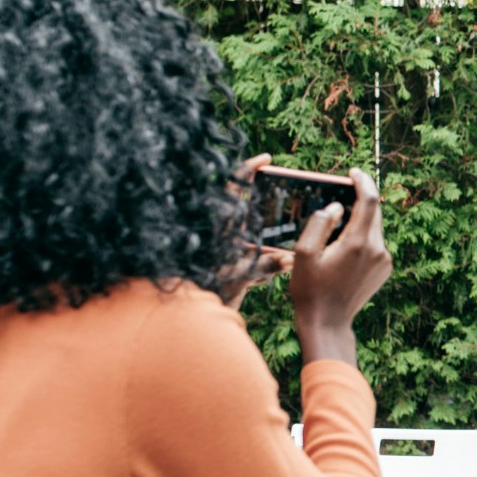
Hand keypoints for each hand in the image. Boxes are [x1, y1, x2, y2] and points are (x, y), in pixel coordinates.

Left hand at [217, 155, 291, 308]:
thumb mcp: (238, 277)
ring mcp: (227, 249)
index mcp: (222, 227)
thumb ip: (264, 266)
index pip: (233, 187)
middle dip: (271, 211)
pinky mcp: (230, 266)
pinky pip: (255, 258)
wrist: (187, 317)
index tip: (267, 159)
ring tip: (275, 261)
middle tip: (290, 210)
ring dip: (270, 246)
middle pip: (250, 209)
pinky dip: (264, 265)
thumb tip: (290, 258)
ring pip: (256, 235)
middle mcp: (225, 234)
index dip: (249, 169)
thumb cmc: (207, 292)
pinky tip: (262, 281)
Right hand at [290, 168, 391, 363]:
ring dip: (360, 220)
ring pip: (375, 228)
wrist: (328, 322)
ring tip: (337, 225)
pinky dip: (363, 237)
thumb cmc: (310, 289)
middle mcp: (378, 249)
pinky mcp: (385, 269)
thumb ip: (319, 223)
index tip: (353, 172)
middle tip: (340, 193)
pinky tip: (343, 246)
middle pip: (374, 212)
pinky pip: (375, 244)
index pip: (369, 200)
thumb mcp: (303, 253)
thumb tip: (337, 207)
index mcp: (358, 242)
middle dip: (360, 199)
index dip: (363, 181)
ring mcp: (384, 260)